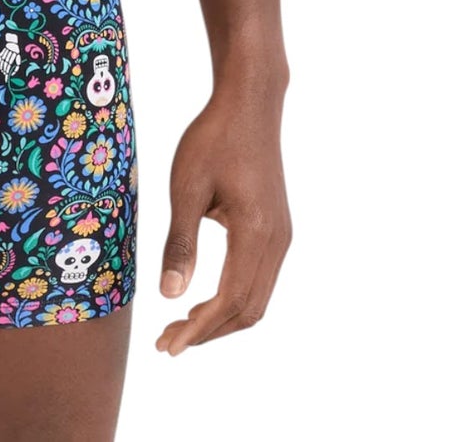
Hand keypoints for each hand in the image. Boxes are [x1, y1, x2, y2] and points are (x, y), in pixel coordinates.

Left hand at [156, 85, 290, 354]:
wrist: (249, 104)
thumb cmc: (212, 139)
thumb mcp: (186, 187)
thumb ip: (180, 243)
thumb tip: (169, 296)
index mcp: (255, 233)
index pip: (229, 301)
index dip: (198, 329)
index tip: (167, 345)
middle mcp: (277, 242)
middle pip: (248, 310)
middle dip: (208, 332)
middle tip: (167, 342)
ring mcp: (281, 236)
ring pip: (257, 298)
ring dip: (221, 319)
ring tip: (181, 325)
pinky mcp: (278, 229)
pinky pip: (260, 279)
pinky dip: (233, 298)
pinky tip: (204, 298)